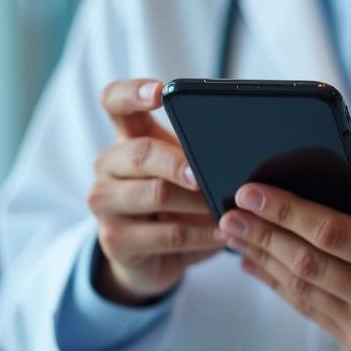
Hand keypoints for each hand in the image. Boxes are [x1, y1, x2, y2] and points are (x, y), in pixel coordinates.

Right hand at [87, 79, 226, 304]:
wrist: (153, 258)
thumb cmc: (176, 203)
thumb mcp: (187, 172)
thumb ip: (200, 153)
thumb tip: (245, 147)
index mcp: (126, 138)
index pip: (114, 102)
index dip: (133, 93)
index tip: (160, 92)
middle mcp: (108, 166)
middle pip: (139, 153)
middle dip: (176, 161)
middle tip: (203, 173)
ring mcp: (105, 203)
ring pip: (155, 195)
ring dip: (197, 203)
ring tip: (227, 207)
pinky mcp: (114, 241)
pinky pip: (166, 235)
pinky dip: (201, 235)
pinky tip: (224, 234)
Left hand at [217, 150, 350, 350]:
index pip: (333, 232)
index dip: (288, 211)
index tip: (253, 192)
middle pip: (308, 262)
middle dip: (263, 234)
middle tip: (229, 212)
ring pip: (302, 289)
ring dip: (262, 260)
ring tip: (233, 234)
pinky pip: (308, 310)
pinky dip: (276, 285)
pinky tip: (255, 264)